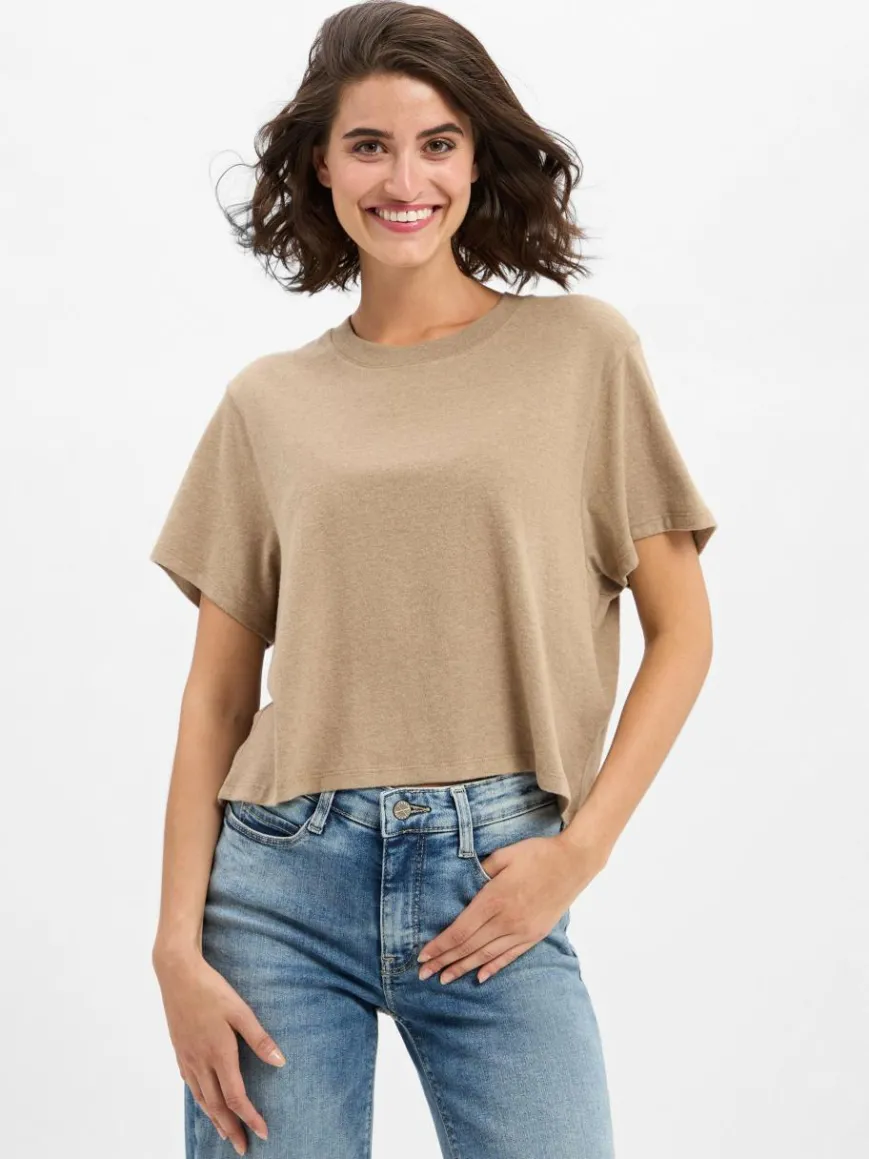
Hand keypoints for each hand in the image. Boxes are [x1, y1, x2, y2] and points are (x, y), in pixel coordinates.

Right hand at [152, 946, 285, 1154]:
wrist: (177, 975)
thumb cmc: (211, 989)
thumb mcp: (240, 1010)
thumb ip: (260, 1038)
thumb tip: (281, 1063)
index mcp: (219, 1054)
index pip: (236, 1097)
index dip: (250, 1117)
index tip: (263, 1132)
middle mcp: (201, 1062)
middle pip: (217, 1106)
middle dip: (231, 1129)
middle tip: (243, 1147)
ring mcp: (187, 1058)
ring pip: (202, 1099)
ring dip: (215, 1119)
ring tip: (225, 1133)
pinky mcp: (180, 1051)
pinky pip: (191, 1085)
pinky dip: (201, 1101)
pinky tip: (205, 1102)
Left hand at [416, 831, 601, 984]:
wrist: (574, 863)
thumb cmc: (537, 854)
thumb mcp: (504, 854)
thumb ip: (481, 869)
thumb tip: (462, 881)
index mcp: (495, 899)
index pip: (460, 931)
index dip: (440, 946)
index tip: (422, 956)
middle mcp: (507, 920)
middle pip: (469, 947)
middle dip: (444, 961)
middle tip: (423, 974)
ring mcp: (522, 931)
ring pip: (486, 955)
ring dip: (463, 968)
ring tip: (444, 979)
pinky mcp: (535, 935)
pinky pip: (509, 956)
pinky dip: (493, 968)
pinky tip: (479, 977)